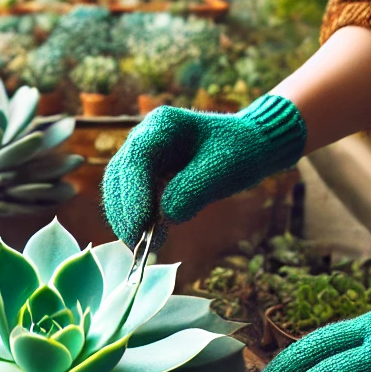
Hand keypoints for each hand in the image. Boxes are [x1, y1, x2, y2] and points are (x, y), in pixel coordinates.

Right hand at [101, 95, 306, 244]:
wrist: (250, 146)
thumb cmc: (240, 151)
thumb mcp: (223, 168)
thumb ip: (193, 190)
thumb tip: (165, 216)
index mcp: (163, 124)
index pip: (137, 158)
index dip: (133, 193)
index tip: (140, 226)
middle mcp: (145, 136)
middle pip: (120, 174)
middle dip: (125, 211)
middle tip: (137, 244)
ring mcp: (143, 155)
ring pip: (120, 188)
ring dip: (126, 218)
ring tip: (141, 246)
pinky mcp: (147, 174)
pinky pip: (131, 197)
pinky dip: (136, 218)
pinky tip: (148, 238)